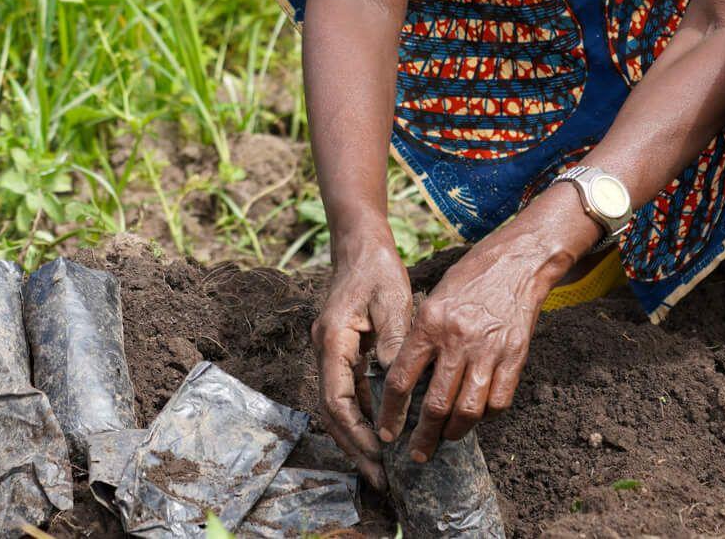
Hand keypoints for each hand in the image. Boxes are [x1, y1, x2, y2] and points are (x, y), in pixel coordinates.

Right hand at [312, 233, 410, 487]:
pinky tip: (381, 434)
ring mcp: (331, 353)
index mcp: (332, 340)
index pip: (337, 399)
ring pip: (337, 406)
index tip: (379, 456)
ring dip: (356, 437)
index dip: (356, 432)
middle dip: (354, 447)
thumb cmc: (377, 269)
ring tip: (381, 467)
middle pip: (332, 411)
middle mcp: (325, 351)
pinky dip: (361, 417)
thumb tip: (399, 386)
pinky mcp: (342, 353)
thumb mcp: (392, 302)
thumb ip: (395, 343)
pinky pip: (347, 393)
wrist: (360, 245)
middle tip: (380, 479)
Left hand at [377, 193, 591, 461]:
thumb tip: (405, 378)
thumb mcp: (433, 299)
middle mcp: (457, 340)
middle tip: (416, 453)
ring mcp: (488, 351)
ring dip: (454, 432)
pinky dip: (486, 416)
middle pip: (435, 403)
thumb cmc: (469, 278)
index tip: (387, 432)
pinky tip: (476, 417)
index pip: (402, 378)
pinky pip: (498, 401)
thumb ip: (420, 337)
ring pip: (468, 410)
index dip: (392, 412)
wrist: (517, 262)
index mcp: (429, 323)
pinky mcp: (515, 357)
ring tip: (445, 440)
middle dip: (423, 435)